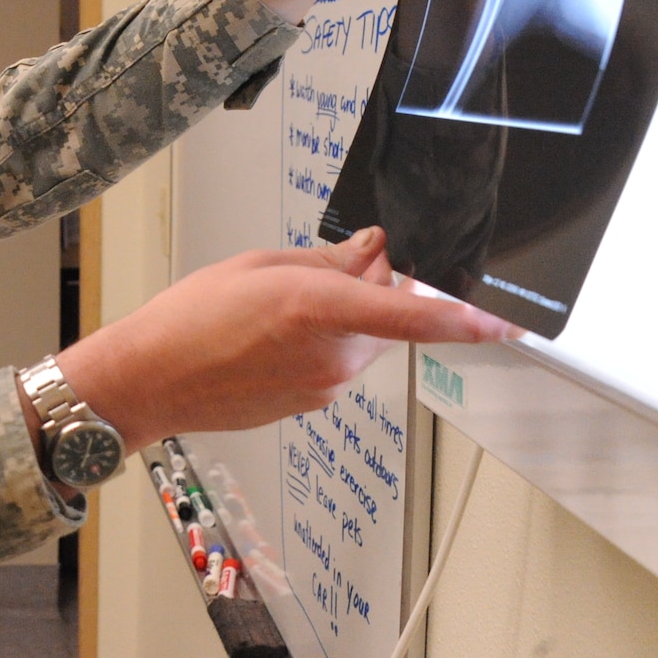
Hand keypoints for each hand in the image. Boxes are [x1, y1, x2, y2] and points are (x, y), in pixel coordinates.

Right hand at [48, 228, 514, 452]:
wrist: (149, 382)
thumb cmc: (188, 320)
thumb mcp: (258, 266)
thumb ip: (326, 261)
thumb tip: (372, 253)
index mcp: (319, 311)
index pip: (413, 315)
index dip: (467, 318)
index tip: (509, 321)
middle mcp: (332, 356)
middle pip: (388, 317)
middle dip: (378, 286)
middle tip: (346, 255)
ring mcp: (323, 387)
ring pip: (363, 341)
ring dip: (345, 315)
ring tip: (278, 303)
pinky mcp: (311, 404)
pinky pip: (336, 363)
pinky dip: (322, 342)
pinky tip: (270, 333)